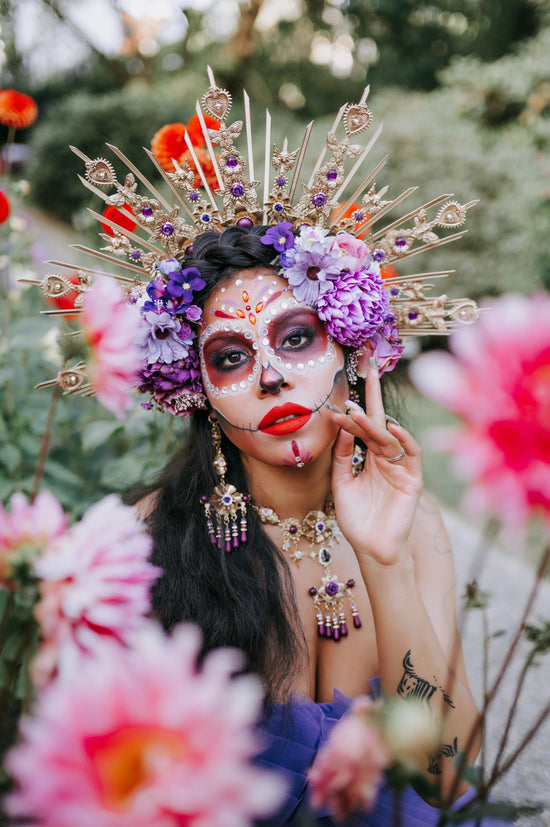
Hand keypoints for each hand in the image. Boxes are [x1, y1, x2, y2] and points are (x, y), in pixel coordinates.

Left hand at [330, 364, 422, 566]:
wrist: (371, 549)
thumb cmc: (357, 519)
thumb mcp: (341, 483)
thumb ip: (342, 456)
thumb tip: (343, 425)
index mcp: (370, 458)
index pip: (365, 426)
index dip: (354, 410)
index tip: (337, 399)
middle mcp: (387, 458)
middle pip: (380, 422)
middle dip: (373, 397)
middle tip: (366, 371)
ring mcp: (401, 468)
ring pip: (389, 437)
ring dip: (374, 422)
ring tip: (358, 410)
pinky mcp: (413, 480)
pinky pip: (411, 454)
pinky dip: (404, 439)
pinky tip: (391, 428)